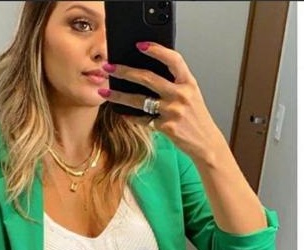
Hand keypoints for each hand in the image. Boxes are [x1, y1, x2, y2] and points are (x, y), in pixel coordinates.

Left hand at [98, 42, 227, 166]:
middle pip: (148, 78)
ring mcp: (173, 112)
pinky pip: (142, 119)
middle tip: (108, 67)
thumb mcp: (191, 96)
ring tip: (105, 92)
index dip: (156, 50)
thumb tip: (147, 73)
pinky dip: (130, 116)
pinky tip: (120, 112)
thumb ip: (175, 83)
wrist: (206, 143)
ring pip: (139, 100)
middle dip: (125, 71)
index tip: (140, 45)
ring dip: (119, 96)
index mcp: (189, 83)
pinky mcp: (166, 127)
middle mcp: (181, 95)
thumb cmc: (196, 118)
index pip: (173, 59)